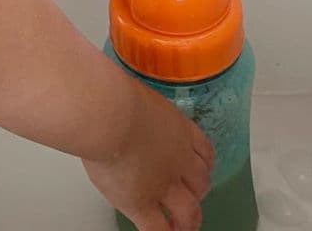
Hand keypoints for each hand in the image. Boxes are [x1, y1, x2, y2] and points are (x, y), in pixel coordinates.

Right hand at [84, 79, 213, 230]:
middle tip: (191, 197)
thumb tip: (121, 100)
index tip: (201, 167)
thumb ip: (138, 107)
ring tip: (182, 227)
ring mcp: (162, 184)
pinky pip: (156, 229)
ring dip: (187, 222)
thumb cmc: (114, 95)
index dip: (204, 164)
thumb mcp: (136, 94)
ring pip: (188, 213)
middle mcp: (177, 159)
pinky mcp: (141, 202)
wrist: (107, 114)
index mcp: (178, 128)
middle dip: (198, 192)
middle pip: (201, 183)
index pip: (203, 151)